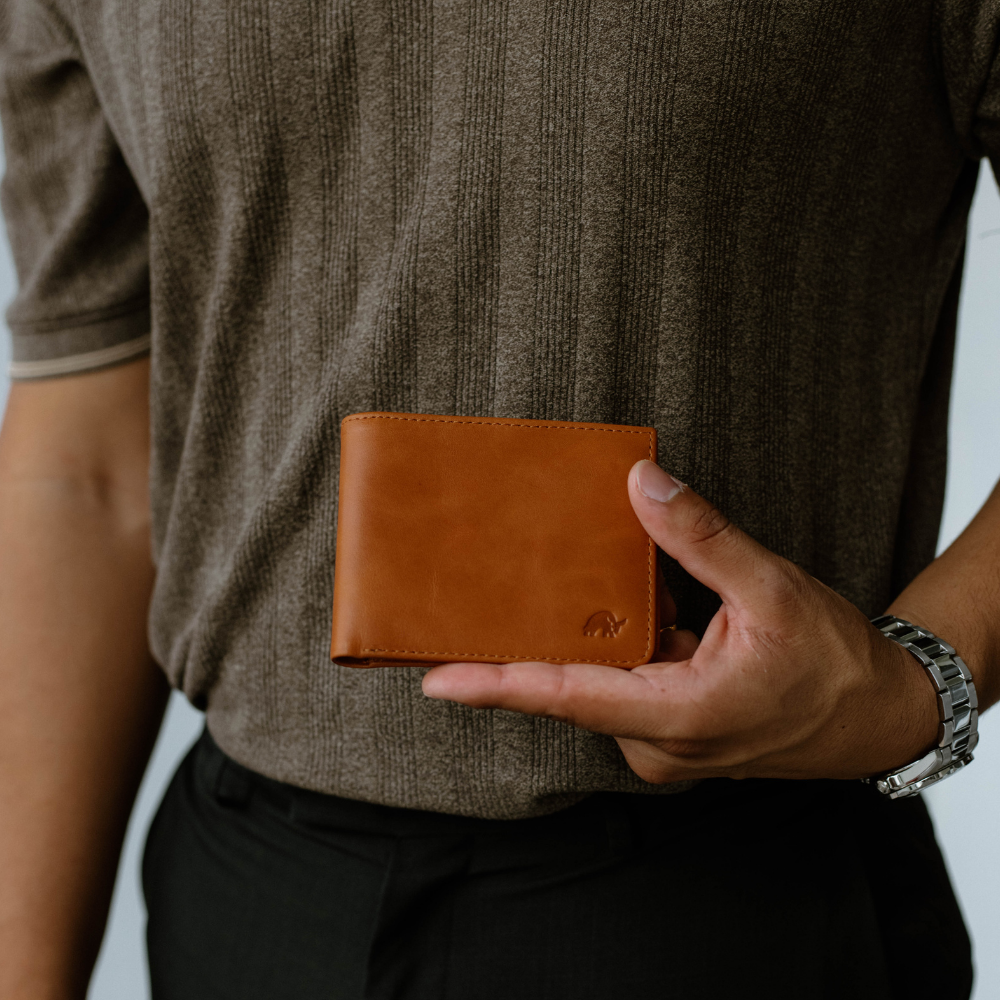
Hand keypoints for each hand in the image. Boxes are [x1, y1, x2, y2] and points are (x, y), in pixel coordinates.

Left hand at [423, 461, 940, 783]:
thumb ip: (703, 539)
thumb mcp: (774, 590)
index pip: (568, 696)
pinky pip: (620, 688)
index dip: (497, 686)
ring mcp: (665, 743)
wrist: (878, 716)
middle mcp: (659, 742)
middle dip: (513, 655)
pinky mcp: (672, 732)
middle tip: (453, 617)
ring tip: (510, 601)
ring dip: (563, 647)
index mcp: (679, 716)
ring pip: (594, 687)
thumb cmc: (833, 664)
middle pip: (568, 690)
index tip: (435, 678)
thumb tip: (643, 484)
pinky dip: (603, 651)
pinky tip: (590, 609)